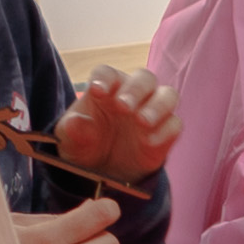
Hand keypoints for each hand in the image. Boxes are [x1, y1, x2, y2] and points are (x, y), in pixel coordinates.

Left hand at [51, 64, 176, 190]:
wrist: (102, 170)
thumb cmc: (85, 145)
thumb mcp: (70, 140)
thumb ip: (73, 129)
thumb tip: (76, 122)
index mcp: (106, 88)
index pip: (108, 73)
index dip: (104, 78)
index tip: (96, 91)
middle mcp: (133, 94)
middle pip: (144, 78)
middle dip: (135, 89)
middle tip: (123, 106)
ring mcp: (152, 112)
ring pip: (168, 95)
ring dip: (158, 106)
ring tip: (142, 121)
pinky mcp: (166, 133)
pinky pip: (174, 125)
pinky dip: (164, 131)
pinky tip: (148, 142)